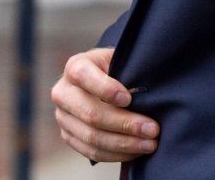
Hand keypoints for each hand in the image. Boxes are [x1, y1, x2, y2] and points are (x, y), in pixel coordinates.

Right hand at [51, 47, 159, 162]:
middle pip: (91, 113)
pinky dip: (116, 154)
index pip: (83, 76)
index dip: (106, 89)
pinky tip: (135, 151)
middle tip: (152, 129)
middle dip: (125, 124)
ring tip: (149, 144)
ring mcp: (63, 117)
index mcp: (75, 66)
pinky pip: (91, 152)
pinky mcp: (68, 136)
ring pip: (92, 137)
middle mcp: (63, 92)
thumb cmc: (114, 67)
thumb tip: (142, 94)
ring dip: (124, 144)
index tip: (129, 99)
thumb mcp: (118, 60)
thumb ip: (125, 72)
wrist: (100, 78)